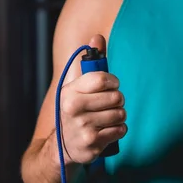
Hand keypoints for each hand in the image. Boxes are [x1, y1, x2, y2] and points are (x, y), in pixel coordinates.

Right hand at [59, 34, 126, 163]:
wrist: (62, 146)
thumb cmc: (75, 111)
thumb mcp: (77, 86)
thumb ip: (90, 61)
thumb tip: (98, 36)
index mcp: (69, 92)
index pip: (101, 79)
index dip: (113, 82)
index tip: (112, 86)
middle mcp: (73, 108)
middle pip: (116, 97)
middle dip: (118, 101)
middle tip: (109, 105)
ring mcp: (83, 127)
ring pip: (120, 114)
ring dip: (119, 116)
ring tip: (107, 118)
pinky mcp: (92, 143)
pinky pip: (120, 130)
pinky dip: (118, 129)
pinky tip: (107, 131)